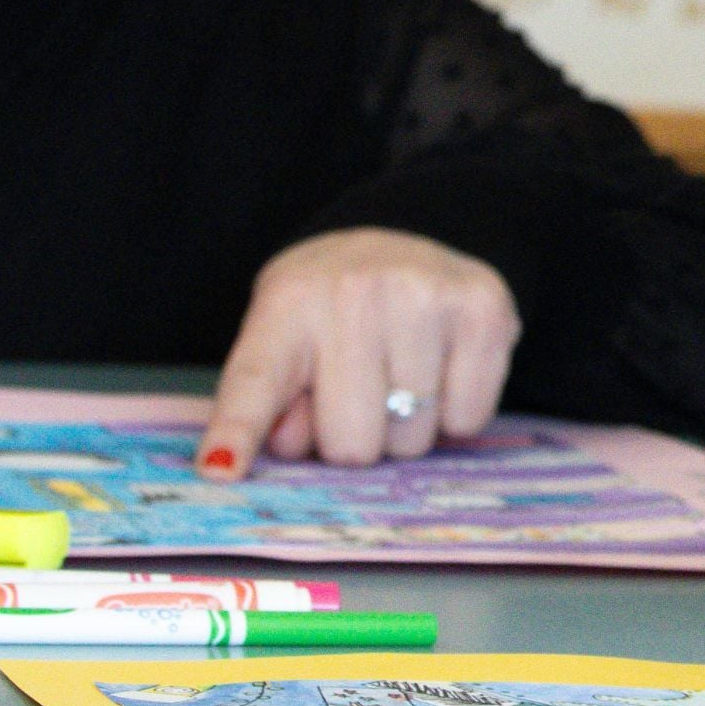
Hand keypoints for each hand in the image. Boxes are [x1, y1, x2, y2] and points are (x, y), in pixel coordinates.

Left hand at [198, 229, 516, 479]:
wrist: (407, 238)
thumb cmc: (333, 308)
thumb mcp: (282, 338)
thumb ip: (270, 402)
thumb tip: (291, 442)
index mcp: (287, 302)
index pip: (257, 382)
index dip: (238, 431)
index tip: (219, 467)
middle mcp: (355, 293)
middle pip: (351, 444)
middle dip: (354, 438)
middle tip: (360, 392)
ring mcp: (425, 297)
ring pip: (412, 439)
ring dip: (407, 426)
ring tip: (401, 373)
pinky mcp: (484, 310)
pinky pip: (466, 420)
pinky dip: (456, 412)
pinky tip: (442, 368)